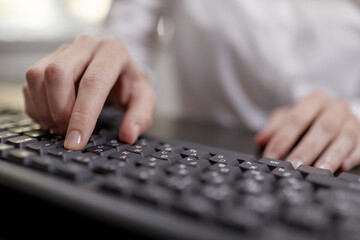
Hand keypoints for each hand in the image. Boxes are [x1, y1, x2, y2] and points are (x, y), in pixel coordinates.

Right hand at [23, 34, 155, 149]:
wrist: (118, 69)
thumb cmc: (129, 85)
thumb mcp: (144, 99)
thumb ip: (141, 116)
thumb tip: (128, 135)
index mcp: (113, 51)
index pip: (93, 82)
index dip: (82, 115)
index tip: (75, 141)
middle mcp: (86, 45)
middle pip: (58, 73)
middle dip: (59, 110)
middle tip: (67, 133)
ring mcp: (63, 50)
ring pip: (37, 75)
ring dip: (44, 109)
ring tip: (59, 127)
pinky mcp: (47, 59)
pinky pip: (30, 82)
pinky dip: (35, 107)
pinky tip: (50, 119)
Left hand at [255, 92, 359, 171]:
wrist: (334, 114)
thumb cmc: (307, 118)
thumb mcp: (287, 118)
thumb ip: (274, 128)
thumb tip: (261, 140)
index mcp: (314, 100)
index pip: (296, 118)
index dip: (283, 138)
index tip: (272, 155)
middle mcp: (335, 108)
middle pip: (322, 128)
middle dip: (307, 149)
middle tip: (294, 165)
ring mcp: (352, 121)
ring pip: (345, 137)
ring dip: (331, 155)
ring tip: (318, 170)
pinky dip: (353, 156)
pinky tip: (343, 166)